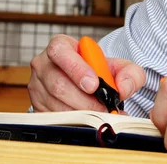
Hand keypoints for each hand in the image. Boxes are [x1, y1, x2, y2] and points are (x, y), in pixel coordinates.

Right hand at [28, 34, 145, 111]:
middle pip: (58, 84)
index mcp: (60, 46)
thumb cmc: (98, 70)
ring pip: (55, 103)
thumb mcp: (118, 66)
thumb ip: (129, 73)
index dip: (76, 69)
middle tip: (102, 107)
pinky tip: (86, 119)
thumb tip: (123, 88)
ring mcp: (37, 85)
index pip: (60, 52)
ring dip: (79, 112)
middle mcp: (44, 64)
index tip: (94, 85)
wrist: (88, 82)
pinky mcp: (36, 104)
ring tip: (98, 113)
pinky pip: (51, 116)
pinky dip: (71, 121)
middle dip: (83, 99)